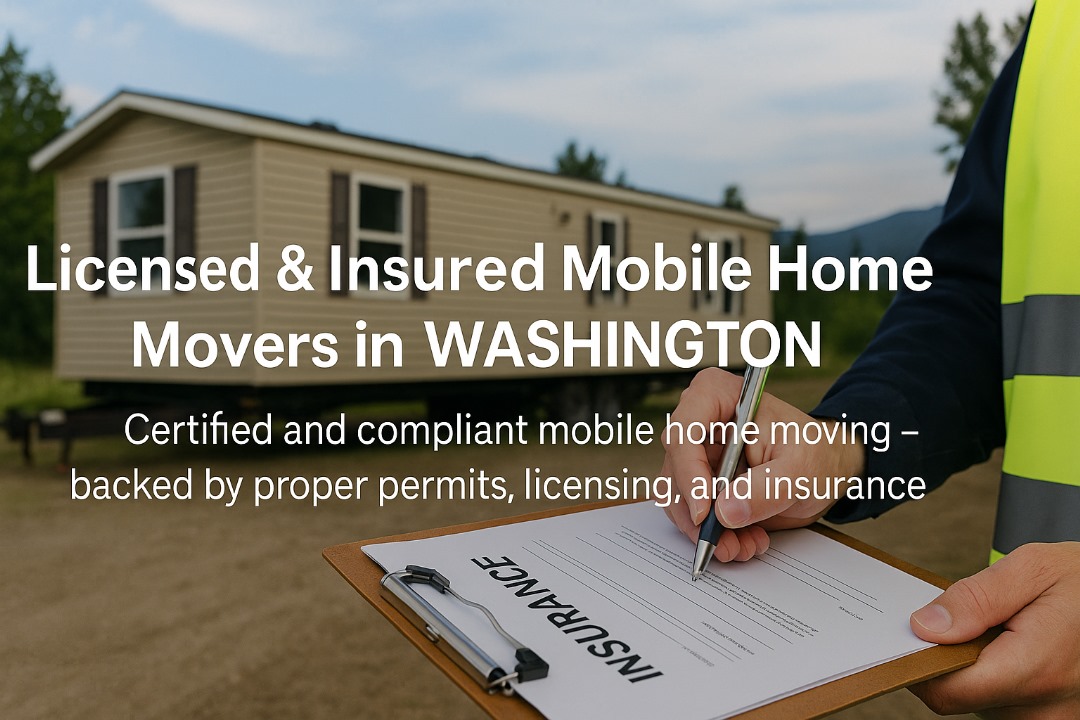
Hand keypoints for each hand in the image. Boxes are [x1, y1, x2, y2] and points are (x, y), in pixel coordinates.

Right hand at [660, 368, 863, 561]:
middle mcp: (700, 424)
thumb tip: (726, 511)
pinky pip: (690, 513)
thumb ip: (766, 488)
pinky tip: (743, 540)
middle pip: (676, 470)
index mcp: (719, 398)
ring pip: (677, 497)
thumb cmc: (815, 452)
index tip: (705, 511)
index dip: (689, 473)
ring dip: (705, 530)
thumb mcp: (801, 469)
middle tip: (725, 543)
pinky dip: (712, 534)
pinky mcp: (700, 482)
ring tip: (743, 545)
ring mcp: (697, 455)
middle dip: (697, 513)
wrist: (824, 469)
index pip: (684, 432)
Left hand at [908, 542, 1079, 717]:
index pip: (945, 690)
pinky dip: (996, 676)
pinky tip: (1010, 647)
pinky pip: (1002, 704)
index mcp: (1035, 670)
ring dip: (975, 668)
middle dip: (950, 658)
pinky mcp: (1050, 718)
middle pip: (959, 696)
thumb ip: (975, 598)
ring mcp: (1049, 719)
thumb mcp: (1033, 569)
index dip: (919, 663)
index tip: (911, 634)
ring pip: (980, 702)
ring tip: (999, 631)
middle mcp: (1044, 709)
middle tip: (964, 620)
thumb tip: (925, 626)